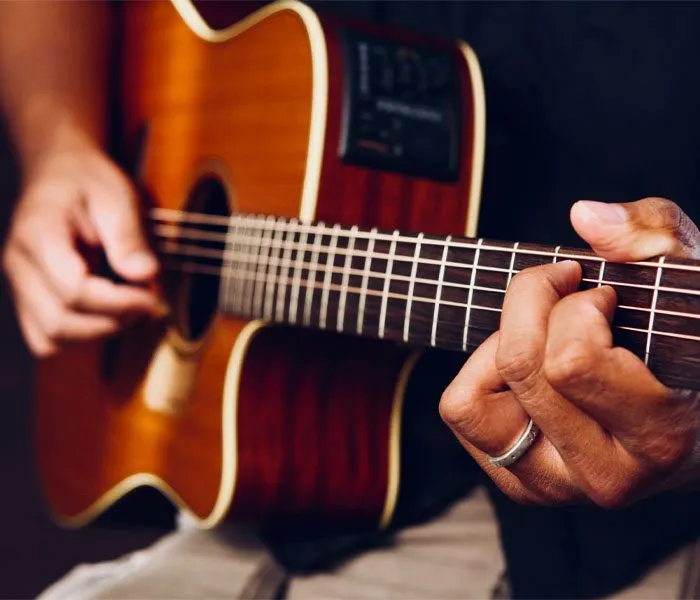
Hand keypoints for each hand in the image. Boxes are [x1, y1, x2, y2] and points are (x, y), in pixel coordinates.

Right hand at [2, 137, 163, 356]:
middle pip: (59, 321)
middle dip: (111, 321)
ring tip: (130, 309)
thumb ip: (129, 236)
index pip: (73, 289)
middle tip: (147, 304)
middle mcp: (17, 264)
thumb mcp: (117, 196)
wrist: (59, 172)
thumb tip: (146, 275)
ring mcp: (18, 285)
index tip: (152, 297)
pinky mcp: (26, 299)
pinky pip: (47, 339)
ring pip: (50, 338)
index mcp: (38, 233)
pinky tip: (109, 315)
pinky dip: (81, 337)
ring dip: (97, 333)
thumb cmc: (90, 181)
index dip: (117, 303)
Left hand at [439, 197, 699, 507]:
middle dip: (535, 304)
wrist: (691, 425)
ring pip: (472, 400)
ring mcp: (556, 487)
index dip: (577, 305)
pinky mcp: (519, 484)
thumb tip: (584, 216)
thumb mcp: (685, 280)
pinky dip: (481, 373)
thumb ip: (652, 237)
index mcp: (660, 436)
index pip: (570, 361)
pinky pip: (461, 410)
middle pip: (519, 365)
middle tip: (568, 296)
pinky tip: (527, 369)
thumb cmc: (685, 343)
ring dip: (501, 347)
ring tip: (546, 337)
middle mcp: (605, 477)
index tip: (603, 293)